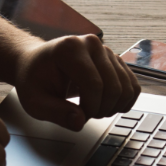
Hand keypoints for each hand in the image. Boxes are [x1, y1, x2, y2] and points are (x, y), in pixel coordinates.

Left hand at [13, 35, 141, 130]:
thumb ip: (56, 113)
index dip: (90, 108)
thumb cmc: (34, 80)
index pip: (94, 84)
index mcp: (70, 49)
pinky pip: (132, 85)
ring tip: (94, 109)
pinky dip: (124, 101)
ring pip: (126, 87)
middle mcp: (91, 44)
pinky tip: (107, 105)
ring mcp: (106, 50)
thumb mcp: (35, 101)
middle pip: (113, 87)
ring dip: (113, 107)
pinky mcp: (115, 60)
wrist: (36, 64)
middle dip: (102, 109)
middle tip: (85, 115)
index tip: (79, 116)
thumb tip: (79, 122)